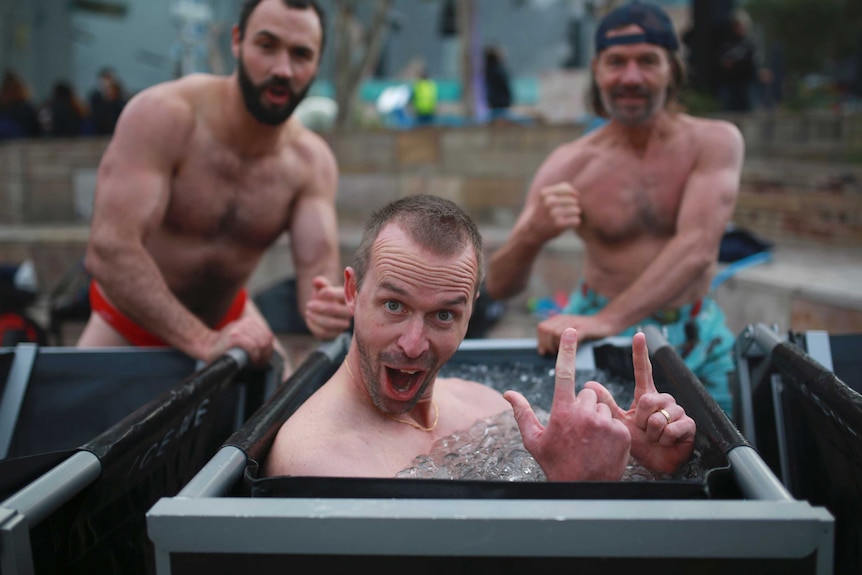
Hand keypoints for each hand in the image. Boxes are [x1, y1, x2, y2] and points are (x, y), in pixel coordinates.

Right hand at [206, 315, 273, 367]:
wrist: (206, 346)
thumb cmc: (225, 347)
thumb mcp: (242, 337)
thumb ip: (255, 338)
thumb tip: (269, 349)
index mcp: (249, 322)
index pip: (268, 336)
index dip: (268, 350)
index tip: (263, 359)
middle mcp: (245, 323)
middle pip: (266, 340)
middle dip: (265, 354)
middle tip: (259, 363)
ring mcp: (239, 329)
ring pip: (261, 343)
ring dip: (260, 357)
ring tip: (255, 363)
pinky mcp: (234, 336)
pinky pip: (252, 347)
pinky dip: (255, 356)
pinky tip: (251, 361)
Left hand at [304, 276, 351, 339]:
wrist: (323, 311)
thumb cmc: (325, 297)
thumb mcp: (323, 288)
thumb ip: (320, 283)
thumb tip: (317, 281)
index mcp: (349, 297)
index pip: (345, 295)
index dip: (332, 294)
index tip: (320, 292)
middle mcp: (350, 312)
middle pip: (338, 311)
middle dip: (321, 308)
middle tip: (308, 304)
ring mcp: (343, 324)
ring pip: (331, 324)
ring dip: (317, 318)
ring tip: (307, 312)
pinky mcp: (335, 334)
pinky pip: (324, 333)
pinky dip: (314, 326)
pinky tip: (309, 319)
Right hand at [505, 327, 629, 480]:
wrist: (583, 490)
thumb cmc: (555, 464)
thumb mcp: (534, 440)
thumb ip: (522, 413)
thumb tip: (508, 393)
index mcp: (562, 412)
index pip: (565, 372)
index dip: (567, 349)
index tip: (570, 331)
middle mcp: (584, 413)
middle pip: (588, 393)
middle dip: (584, 404)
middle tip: (578, 428)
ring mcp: (605, 422)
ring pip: (603, 406)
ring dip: (598, 416)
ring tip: (591, 439)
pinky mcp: (621, 432)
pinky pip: (616, 420)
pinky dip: (611, 430)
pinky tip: (602, 445)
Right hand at [525, 182, 580, 242]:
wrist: (532, 231)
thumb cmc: (544, 211)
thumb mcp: (546, 196)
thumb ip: (561, 189)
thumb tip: (577, 194)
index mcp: (545, 193)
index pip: (567, 188)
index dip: (570, 195)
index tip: (565, 202)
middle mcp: (549, 202)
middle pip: (574, 200)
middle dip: (571, 206)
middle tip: (562, 212)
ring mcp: (554, 213)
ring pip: (577, 210)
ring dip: (573, 215)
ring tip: (564, 218)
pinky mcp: (559, 224)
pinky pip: (576, 220)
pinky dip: (573, 223)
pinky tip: (565, 224)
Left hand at [536, 313, 615, 355]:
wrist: (604, 323)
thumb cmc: (585, 332)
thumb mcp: (567, 334)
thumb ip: (553, 341)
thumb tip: (541, 351)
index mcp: (558, 320)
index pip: (541, 328)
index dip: (542, 341)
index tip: (547, 351)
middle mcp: (564, 319)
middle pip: (546, 330)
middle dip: (548, 344)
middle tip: (556, 353)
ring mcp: (574, 323)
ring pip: (556, 333)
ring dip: (557, 346)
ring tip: (565, 352)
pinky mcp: (584, 328)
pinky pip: (572, 336)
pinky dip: (570, 345)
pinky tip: (575, 349)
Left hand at [586, 332, 695, 473]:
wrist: (657, 462)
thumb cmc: (640, 442)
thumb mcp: (619, 422)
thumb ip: (606, 404)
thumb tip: (589, 385)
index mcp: (647, 395)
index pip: (644, 371)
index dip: (640, 353)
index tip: (639, 334)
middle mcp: (663, 399)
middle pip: (649, 400)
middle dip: (643, 420)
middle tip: (645, 430)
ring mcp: (677, 411)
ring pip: (659, 417)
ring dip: (653, 433)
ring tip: (656, 438)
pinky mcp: (688, 424)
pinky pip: (670, 429)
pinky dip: (665, 440)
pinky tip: (667, 442)